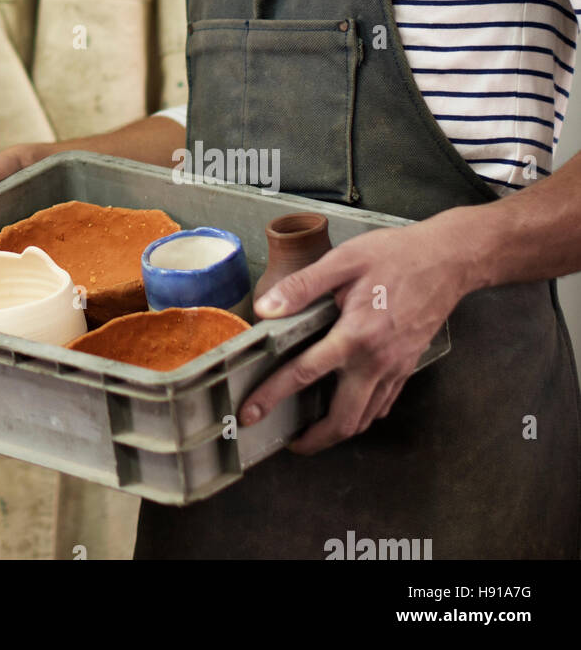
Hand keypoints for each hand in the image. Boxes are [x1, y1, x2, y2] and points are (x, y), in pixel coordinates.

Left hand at [237, 216, 468, 453]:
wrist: (448, 261)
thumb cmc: (396, 256)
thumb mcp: (343, 261)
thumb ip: (303, 287)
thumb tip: (266, 308)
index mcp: (355, 335)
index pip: (305, 373)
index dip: (273, 396)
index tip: (251, 413)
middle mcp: (377, 360)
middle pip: (343, 419)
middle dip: (315, 439)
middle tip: (290, 441)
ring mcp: (396, 367)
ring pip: (366, 417)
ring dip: (339, 431)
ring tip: (314, 431)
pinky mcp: (407, 365)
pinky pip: (383, 403)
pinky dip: (363, 414)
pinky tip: (348, 406)